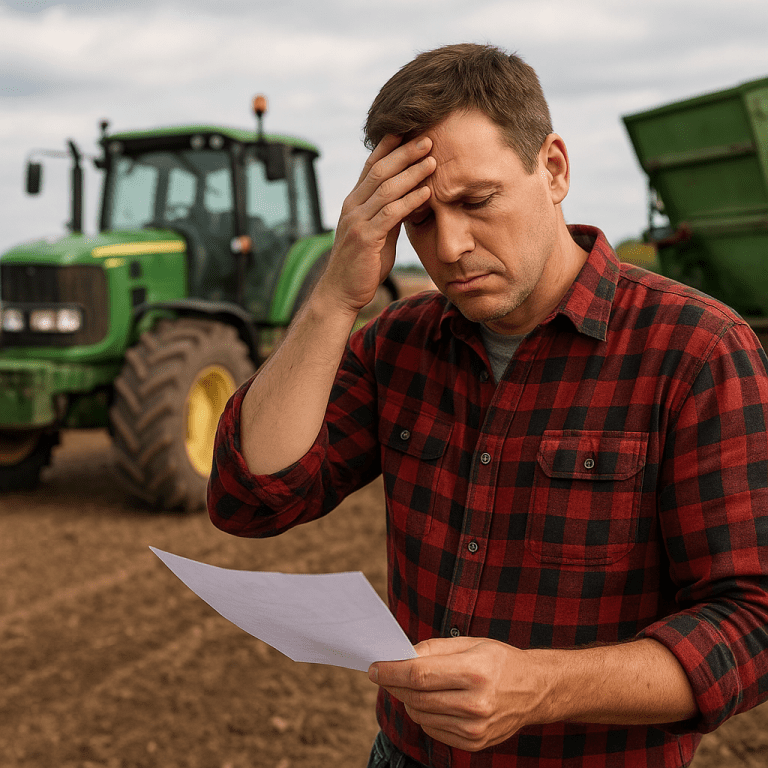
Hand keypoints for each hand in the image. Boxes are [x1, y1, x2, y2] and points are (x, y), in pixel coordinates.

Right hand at [317, 134, 435, 314]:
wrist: (342, 292)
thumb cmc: (364, 264)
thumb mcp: (380, 233)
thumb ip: (391, 214)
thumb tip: (412, 197)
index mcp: (354, 202)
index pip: (371, 166)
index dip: (389, 146)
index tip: (410, 130)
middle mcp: (352, 206)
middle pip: (379, 170)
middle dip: (404, 153)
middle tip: (428, 138)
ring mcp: (357, 221)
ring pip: (385, 188)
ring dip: (411, 173)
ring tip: (432, 160)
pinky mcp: (365, 238)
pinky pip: (390, 214)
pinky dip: (409, 201)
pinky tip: (426, 192)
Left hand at [369, 637, 544, 751]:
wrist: (535, 690)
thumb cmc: (500, 661)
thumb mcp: (470, 643)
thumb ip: (434, 649)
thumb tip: (401, 655)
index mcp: (475, 672)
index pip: (420, 674)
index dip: (391, 671)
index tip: (374, 667)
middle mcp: (476, 704)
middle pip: (417, 697)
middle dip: (394, 684)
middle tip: (384, 673)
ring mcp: (475, 729)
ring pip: (421, 715)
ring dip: (406, 700)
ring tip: (408, 685)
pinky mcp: (474, 744)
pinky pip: (433, 730)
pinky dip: (423, 715)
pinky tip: (428, 701)